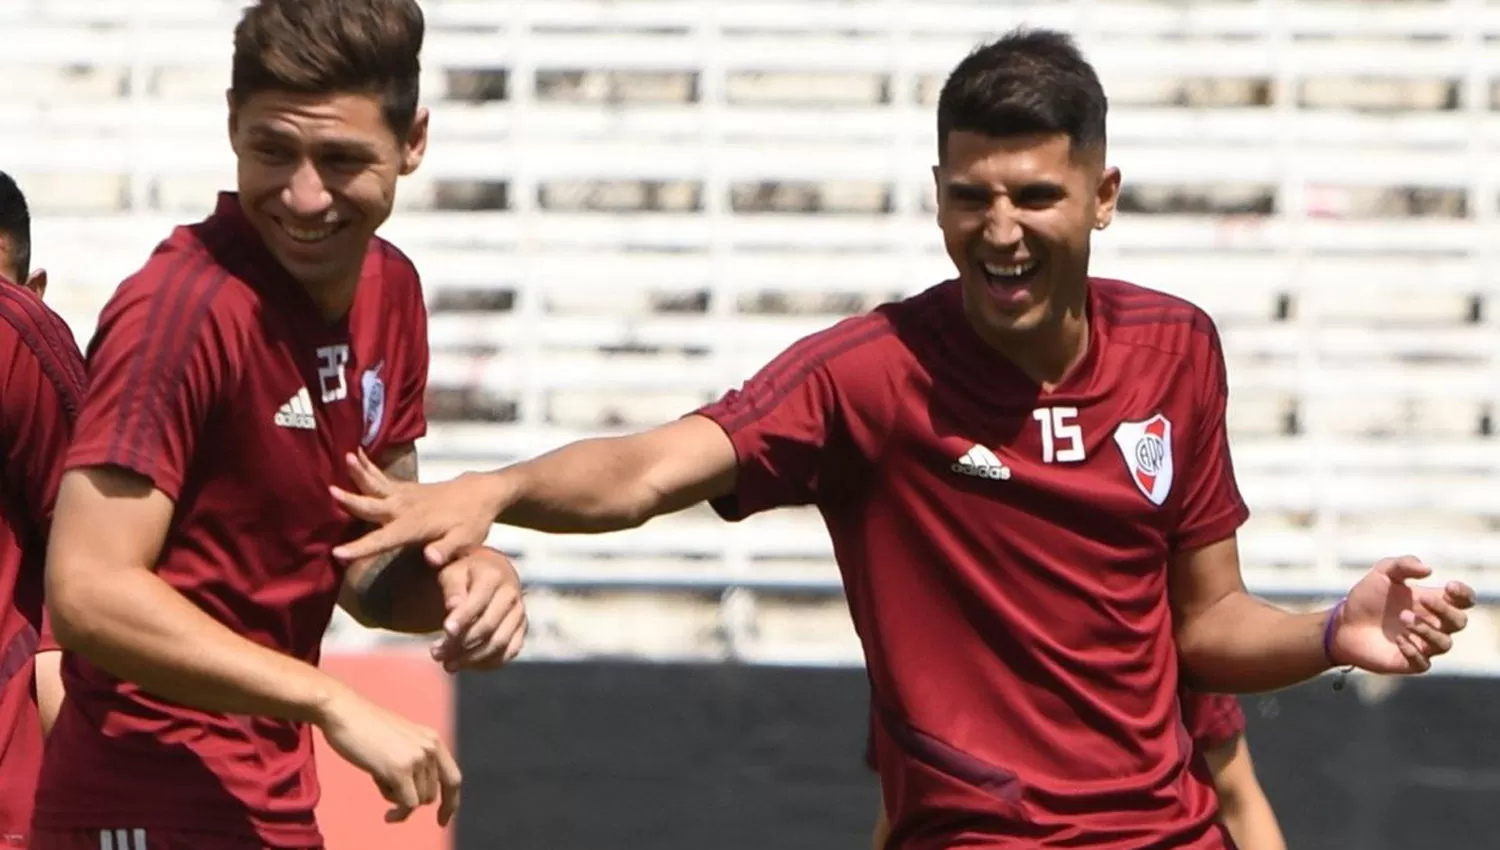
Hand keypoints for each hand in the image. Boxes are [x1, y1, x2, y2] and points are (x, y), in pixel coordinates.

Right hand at [316, 686, 461, 825]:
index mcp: (432, 739)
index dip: (451, 802)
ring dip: (398, 799)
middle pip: (432, 794)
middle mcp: (430, 747)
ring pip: (419, 800)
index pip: (453, 777)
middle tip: (386, 786)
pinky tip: (387, 816)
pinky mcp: (400, 769)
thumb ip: (414, 760)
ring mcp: (416, 758)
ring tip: (378, 778)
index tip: (442, 820)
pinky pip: (409, 805)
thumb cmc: (363, 728)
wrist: (343, 713)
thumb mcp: (400, 741)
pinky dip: (399, 815)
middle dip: (411, 798)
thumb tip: (418, 797)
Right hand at [330, 450, 501, 565]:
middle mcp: (404, 507)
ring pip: (374, 484)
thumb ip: (446, 550)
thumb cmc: (473, 521)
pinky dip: (367, 467)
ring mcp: (404, 494)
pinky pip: (380, 477)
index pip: (383, 540)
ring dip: (358, 472)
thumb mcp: (465, 540)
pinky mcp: (405, 487)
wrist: (481, 493)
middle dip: (350, 501)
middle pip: (371, 505)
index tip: (337, 554)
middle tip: (329, 491)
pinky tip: (354, 454)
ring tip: (344, 457)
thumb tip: (429, 559)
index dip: (360, 548)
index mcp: (414, 525)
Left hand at [430, 547, 527, 672]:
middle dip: (461, 644)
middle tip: (435, 653)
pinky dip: (487, 663)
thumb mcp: (452, 569)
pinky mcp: (521, 629)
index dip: (462, 618)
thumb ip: (451, 584)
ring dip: (472, 658)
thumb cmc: (464, 572)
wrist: (490, 571)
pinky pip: (509, 652)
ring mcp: (519, 613)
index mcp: (494, 575)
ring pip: (500, 644)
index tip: (445, 632)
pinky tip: (465, 665)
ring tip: (447, 664)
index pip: (478, 601)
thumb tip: (453, 606)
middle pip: (489, 626)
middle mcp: (511, 594)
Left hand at [1329, 555, 1476, 673]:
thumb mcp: (1382, 574)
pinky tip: (1398, 639)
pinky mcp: (1409, 663)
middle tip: (1423, 599)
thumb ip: (1403, 565)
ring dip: (1427, 629)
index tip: (1448, 586)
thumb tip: (1428, 569)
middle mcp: (1432, 625)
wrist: (1342, 624)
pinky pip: (1423, 663)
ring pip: (1444, 643)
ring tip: (1403, 617)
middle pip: (1459, 622)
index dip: (1463, 594)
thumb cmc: (1366, 598)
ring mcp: (1422, 645)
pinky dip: (1413, 650)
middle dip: (1445, 610)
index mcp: (1431, 603)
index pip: (1463, 601)